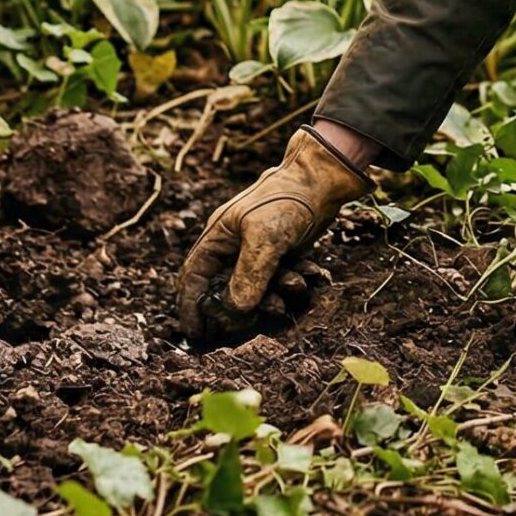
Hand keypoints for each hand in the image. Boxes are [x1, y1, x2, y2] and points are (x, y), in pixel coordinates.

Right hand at [176, 128, 372, 339]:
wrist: (324, 179)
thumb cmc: (287, 200)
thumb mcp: (264, 238)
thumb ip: (249, 276)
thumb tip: (235, 311)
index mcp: (217, 239)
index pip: (194, 279)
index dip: (191, 309)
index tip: (196, 336)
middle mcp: (232, 247)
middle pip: (224, 291)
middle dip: (239, 309)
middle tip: (250, 325)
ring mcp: (256, 252)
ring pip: (255, 289)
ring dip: (274, 295)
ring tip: (295, 286)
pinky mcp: (280, 255)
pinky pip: (279, 281)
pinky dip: (293, 282)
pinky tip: (312, 274)